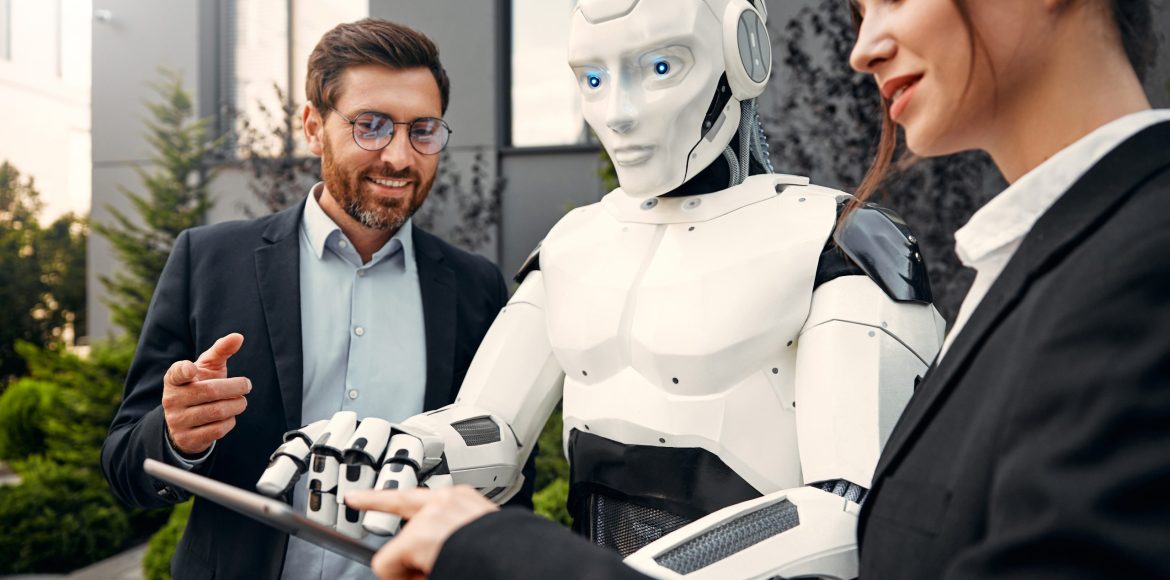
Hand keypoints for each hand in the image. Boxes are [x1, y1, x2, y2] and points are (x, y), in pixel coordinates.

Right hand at [161, 333, 249, 455]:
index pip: (176, 373)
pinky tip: (229, 416)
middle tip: (246, 385)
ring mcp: (178, 421)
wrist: (185, 422)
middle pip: (211, 391)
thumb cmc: (199, 387)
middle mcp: (172, 399)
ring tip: (241, 401)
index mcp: (174, 379)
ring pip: (217, 411)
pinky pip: (218, 429)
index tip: (192, 369)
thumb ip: (221, 351)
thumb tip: (238, 336)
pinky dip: (230, 421)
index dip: (184, 371)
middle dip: (236, 387)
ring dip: (237, 405)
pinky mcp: (188, 438)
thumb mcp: (207, 368)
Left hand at [345, 486, 498, 579]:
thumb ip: (452, 534)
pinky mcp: (417, 538)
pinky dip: (403, 578)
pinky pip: (387, 566)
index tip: (355, 497)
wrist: (517, 560)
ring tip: (443, 569)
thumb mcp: (478, 533)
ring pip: (399, 551)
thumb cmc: (504, 552)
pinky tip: (429, 576)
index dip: (380, 499)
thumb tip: (429, 554)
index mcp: (464, 500)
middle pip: (405, 527)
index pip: (418, 497)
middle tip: (426, 568)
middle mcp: (445, 501)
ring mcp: (430, 518)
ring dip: (415, 568)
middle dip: (410, 553)